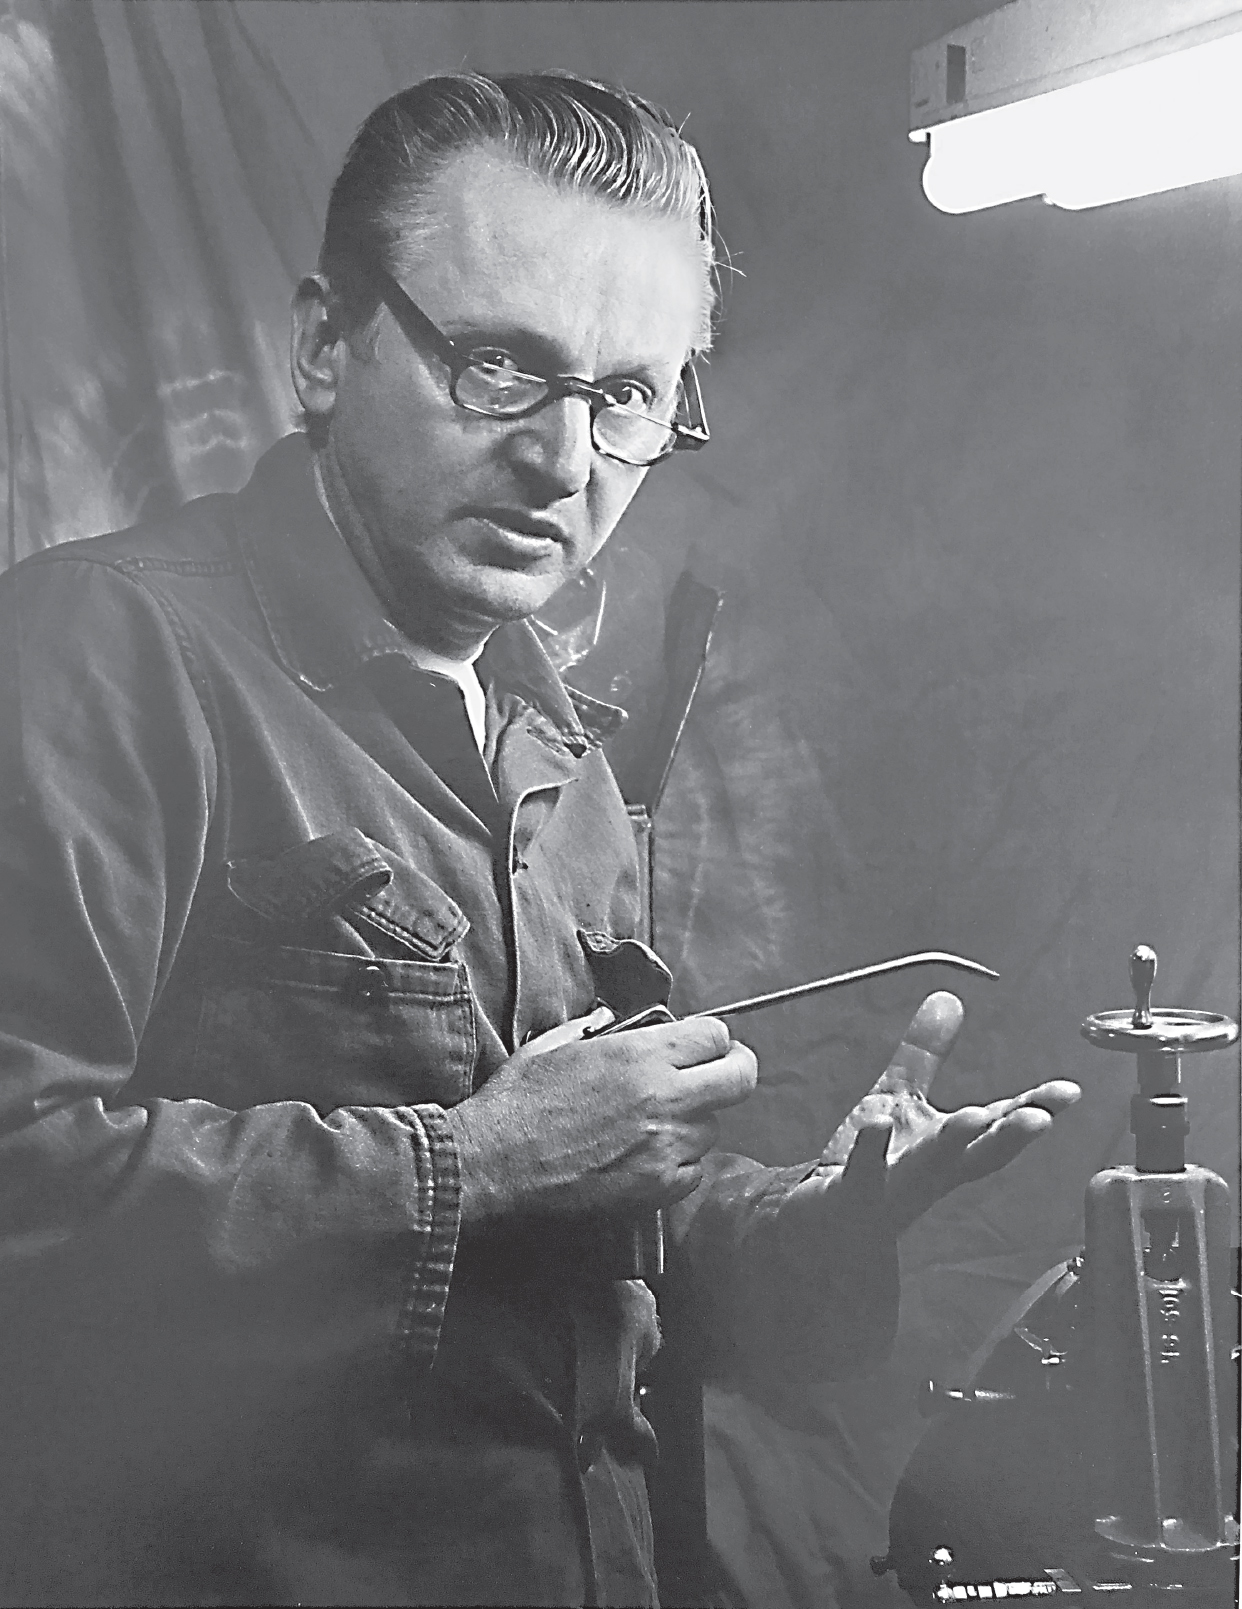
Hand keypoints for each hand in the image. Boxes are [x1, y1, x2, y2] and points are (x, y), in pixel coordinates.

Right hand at [445, 1012, 756, 1228]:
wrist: (493, 1164)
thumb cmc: (517, 1103)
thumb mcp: (553, 1044)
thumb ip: (595, 1028)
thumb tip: (614, 1022)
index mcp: (640, 1054)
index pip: (716, 1035)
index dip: (711, 1038)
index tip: (703, 1046)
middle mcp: (663, 1097)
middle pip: (740, 1078)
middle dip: (733, 1070)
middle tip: (717, 1074)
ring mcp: (665, 1146)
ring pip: (714, 1128)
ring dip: (696, 1122)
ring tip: (658, 1123)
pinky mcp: (658, 1188)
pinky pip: (695, 1170)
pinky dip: (680, 1163)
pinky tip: (646, 1156)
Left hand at [796, 991, 1079, 1232]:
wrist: (823, 1224)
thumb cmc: (872, 1166)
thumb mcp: (901, 1100)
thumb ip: (925, 1052)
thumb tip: (948, 999)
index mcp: (948, 1148)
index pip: (998, 1126)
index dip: (1035, 1109)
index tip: (1067, 1092)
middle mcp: (930, 1173)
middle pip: (976, 1155)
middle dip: (1008, 1136)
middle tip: (1039, 1117)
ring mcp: (893, 1188)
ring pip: (927, 1169)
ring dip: (951, 1145)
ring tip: (970, 1118)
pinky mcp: (852, 1196)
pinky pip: (863, 1174)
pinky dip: (871, 1150)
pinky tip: (877, 1124)